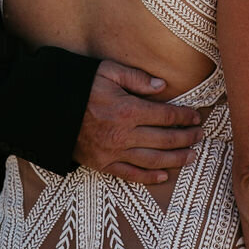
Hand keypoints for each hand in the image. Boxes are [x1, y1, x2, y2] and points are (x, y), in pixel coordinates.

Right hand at [74, 61, 202, 183]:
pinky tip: (165, 175)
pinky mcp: (103, 164)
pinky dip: (149, 177)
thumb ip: (136, 78)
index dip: (184, 117)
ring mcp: (113, 152)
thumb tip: (162, 86)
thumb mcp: (107, 71)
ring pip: (153, 160)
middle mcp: (124, 134)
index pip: (165, 116)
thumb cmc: (79, 87)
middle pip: (164, 139)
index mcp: (127, 110)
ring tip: (192, 156)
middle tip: (200, 137)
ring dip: (176, 159)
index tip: (196, 118)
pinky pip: (131, 175)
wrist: (48, 111)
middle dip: (186, 138)